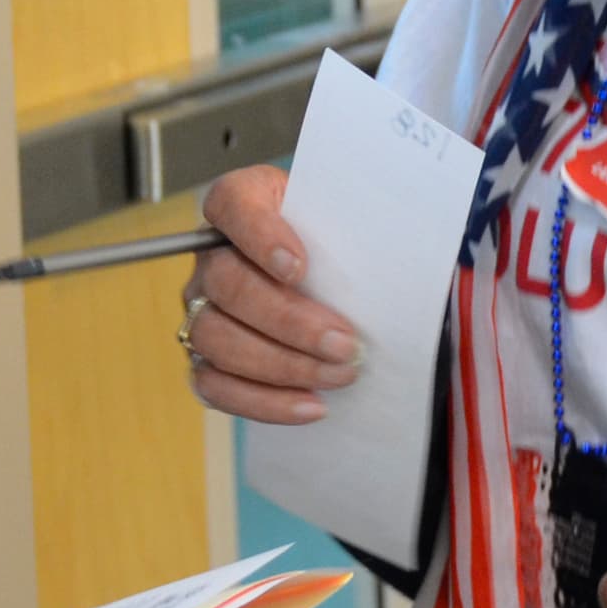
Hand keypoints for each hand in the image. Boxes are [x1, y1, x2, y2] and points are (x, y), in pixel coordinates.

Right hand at [180, 165, 365, 424]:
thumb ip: (360, 232)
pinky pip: (216, 386)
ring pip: (217, 338)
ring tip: (339, 374)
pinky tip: (312, 405)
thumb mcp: (351, 222)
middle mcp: (211, 255)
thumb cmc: (342, 244)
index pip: (231, 204)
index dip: (259, 237)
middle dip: (288, 320)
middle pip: (226, 283)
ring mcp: (202, 308)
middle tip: (344, 344)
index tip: (300, 266)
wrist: (338, 283)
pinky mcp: (205, 357)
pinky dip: (265, 401)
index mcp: (242, 202)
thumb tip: (404, 266)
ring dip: (282, 365)